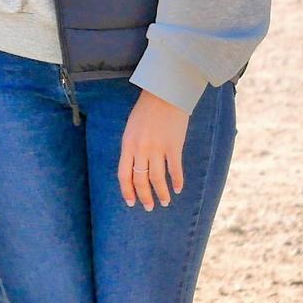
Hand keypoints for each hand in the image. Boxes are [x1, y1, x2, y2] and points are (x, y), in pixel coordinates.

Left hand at [118, 88, 189, 210]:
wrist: (164, 95)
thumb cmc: (145, 112)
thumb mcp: (131, 129)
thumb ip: (131, 148)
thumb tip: (134, 168)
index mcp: (127, 145)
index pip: (123, 174)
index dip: (127, 191)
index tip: (131, 203)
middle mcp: (140, 149)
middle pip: (141, 180)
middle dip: (144, 196)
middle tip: (149, 207)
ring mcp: (157, 148)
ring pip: (158, 178)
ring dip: (162, 193)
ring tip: (165, 202)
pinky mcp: (174, 146)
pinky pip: (175, 169)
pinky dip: (177, 181)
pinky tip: (179, 188)